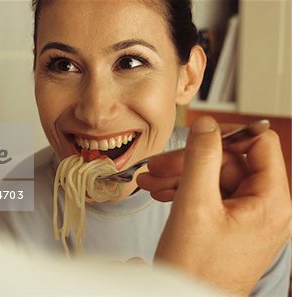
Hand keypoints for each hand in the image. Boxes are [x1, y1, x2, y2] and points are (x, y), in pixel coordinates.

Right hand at [137, 116, 291, 295]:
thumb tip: (207, 124)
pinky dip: (184, 191)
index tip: (196, 137)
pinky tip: (161, 194)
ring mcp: (248, 217)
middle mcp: (265, 208)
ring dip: (180, 176)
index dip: (227, 136)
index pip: (260, 144)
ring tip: (151, 183)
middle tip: (157, 166)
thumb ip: (201, 158)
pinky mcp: (230, 224)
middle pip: (229, 162)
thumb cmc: (195, 268)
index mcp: (271, 202)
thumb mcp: (194, 205)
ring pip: (214, 178)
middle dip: (189, 162)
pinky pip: (210, 195)